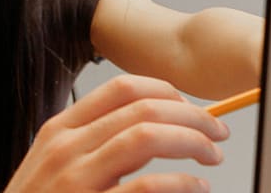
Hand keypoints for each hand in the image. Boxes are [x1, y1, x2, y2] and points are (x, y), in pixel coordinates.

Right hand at [4, 75, 229, 192]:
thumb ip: (90, 144)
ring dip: (192, 141)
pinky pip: (148, 186)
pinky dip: (182, 183)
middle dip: (193, 116)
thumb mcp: (52, 167)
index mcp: (60, 130)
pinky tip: (195, 187)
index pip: (122, 89)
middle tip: (218, 132)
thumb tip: (149, 128)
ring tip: (212, 156)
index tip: (191, 108)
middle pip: (143, 108)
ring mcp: (77, 178)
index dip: (168, 92)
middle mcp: (67, 147)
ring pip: (147, 136)